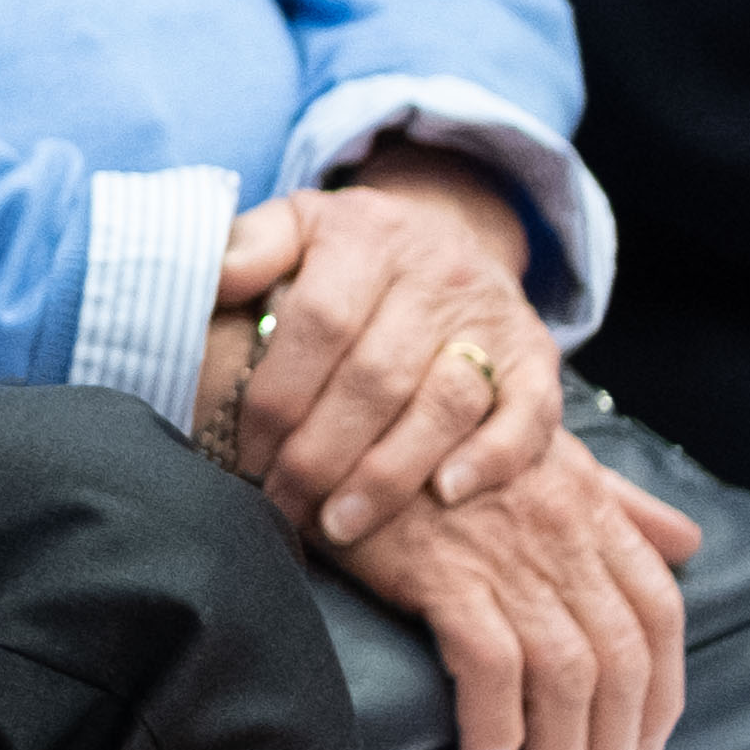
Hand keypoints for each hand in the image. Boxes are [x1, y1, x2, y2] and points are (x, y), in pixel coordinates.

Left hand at [213, 148, 570, 549]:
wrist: (449, 234)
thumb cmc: (348, 251)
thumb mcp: (296, 225)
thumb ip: (248, 246)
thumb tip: (211, 275)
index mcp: (368, 235)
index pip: (319, 321)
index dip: (278, 396)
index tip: (246, 452)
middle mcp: (438, 273)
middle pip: (375, 376)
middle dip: (320, 453)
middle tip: (280, 503)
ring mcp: (494, 317)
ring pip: (444, 403)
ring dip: (388, 474)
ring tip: (338, 525)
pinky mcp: (538, 358)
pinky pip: (527, 414)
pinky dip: (490, 458)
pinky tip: (444, 496)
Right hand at [329, 428, 693, 749]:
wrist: (342, 412)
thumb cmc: (431, 438)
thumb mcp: (541, 452)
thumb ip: (617, 503)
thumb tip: (687, 541)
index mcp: (593, 511)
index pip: (660, 619)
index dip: (661, 702)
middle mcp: (565, 535)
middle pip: (623, 668)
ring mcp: (507, 557)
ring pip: (569, 683)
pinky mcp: (443, 575)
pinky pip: (492, 674)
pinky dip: (497, 738)